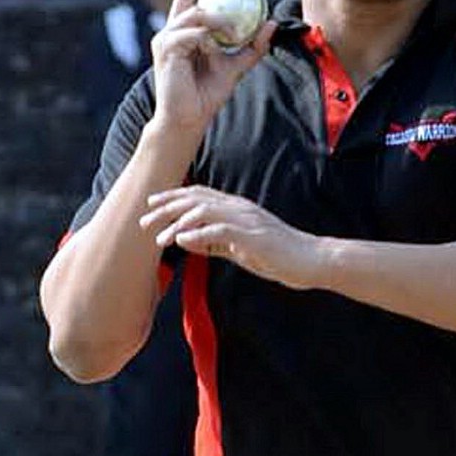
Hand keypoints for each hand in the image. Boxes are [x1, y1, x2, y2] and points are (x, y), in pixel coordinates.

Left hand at [142, 187, 320, 287]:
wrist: (311, 260)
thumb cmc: (278, 256)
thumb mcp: (239, 249)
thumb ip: (214, 243)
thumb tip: (185, 240)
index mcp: (236, 208)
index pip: (199, 195)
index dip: (173, 197)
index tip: (151, 204)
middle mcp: (239, 208)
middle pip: (196, 199)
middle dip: (167, 208)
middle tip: (144, 219)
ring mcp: (246, 219)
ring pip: (204, 211)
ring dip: (177, 222)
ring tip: (158, 236)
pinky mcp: (253, 235)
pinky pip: (219, 231)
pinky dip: (198, 234)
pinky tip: (181, 240)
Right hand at [150, 0, 276, 136]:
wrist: (189, 119)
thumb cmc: (208, 95)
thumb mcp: (236, 67)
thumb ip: (253, 47)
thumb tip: (272, 24)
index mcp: (187, 29)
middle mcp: (173, 29)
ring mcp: (166, 38)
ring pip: (194, 13)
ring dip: (217, 19)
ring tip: (232, 31)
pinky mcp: (165, 50)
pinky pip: (190, 34)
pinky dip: (205, 39)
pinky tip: (214, 49)